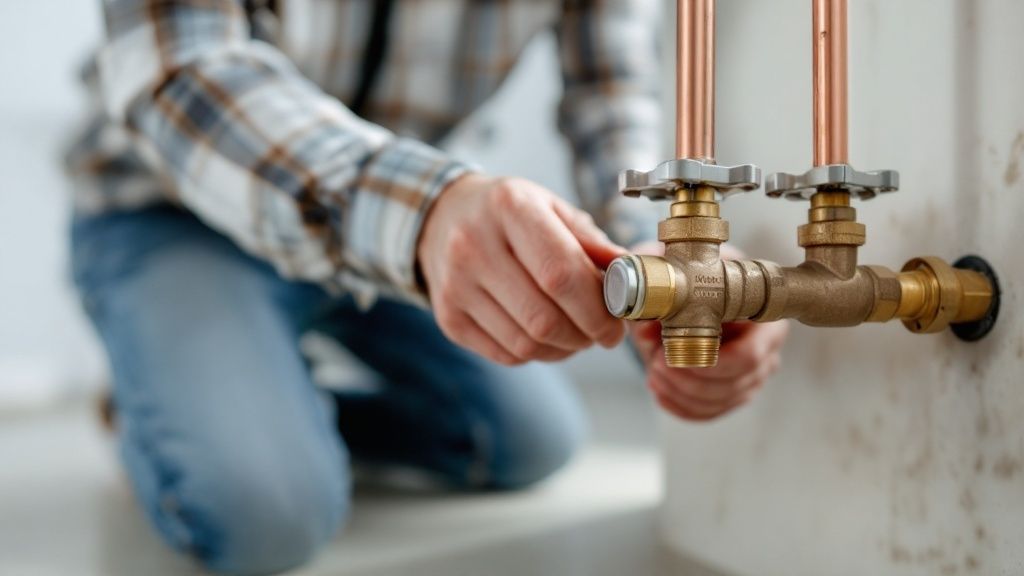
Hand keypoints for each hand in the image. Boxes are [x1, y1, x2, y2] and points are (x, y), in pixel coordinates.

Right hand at [418, 174, 626, 364]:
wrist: (442, 216)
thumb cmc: (509, 213)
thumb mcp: (551, 208)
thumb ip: (591, 242)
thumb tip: (632, 275)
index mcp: (509, 207)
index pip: (560, 274)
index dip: (597, 309)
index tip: (617, 324)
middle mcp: (474, 245)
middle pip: (544, 317)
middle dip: (585, 335)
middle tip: (602, 333)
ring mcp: (455, 285)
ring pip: (526, 343)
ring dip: (563, 348)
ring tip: (576, 333)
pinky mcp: (448, 317)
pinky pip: (506, 354)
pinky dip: (536, 353)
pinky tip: (545, 336)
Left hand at [629, 241, 789, 420]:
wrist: (693, 289)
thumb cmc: (693, 281)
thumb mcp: (675, 278)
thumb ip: (660, 297)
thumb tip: (645, 327)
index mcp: (764, 319)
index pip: (748, 356)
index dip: (708, 364)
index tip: (668, 355)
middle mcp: (766, 351)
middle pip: (733, 384)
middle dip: (688, 380)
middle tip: (655, 363)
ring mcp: (752, 375)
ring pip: (720, 401)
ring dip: (680, 392)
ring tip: (653, 372)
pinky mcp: (734, 392)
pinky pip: (710, 412)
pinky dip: (681, 406)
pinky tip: (659, 391)